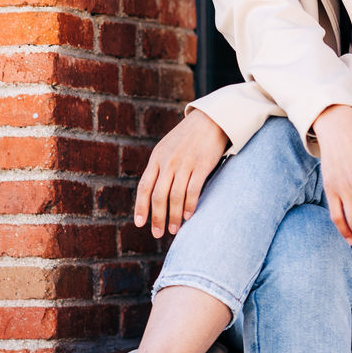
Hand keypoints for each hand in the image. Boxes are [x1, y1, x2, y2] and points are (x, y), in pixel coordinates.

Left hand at [135, 108, 229, 237]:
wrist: (211, 118)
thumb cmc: (188, 137)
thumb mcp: (167, 147)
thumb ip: (159, 166)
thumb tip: (153, 192)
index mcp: (157, 157)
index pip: (144, 186)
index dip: (141, 206)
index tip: (140, 223)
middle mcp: (168, 161)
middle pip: (159, 195)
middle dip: (157, 217)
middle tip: (158, 233)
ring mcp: (185, 163)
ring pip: (175, 196)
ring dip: (174, 216)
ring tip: (175, 229)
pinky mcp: (202, 165)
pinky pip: (193, 190)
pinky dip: (190, 205)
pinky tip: (189, 215)